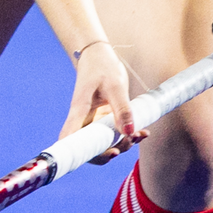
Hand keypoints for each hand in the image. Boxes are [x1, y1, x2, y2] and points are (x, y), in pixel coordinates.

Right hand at [57, 42, 147, 163]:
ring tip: (139, 135)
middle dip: (110, 151)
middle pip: (90, 147)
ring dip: (122, 144)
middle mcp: (84, 120)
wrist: (99, 56)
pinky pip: (113, 133)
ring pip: (104, 143)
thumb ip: (122, 108)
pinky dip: (128, 135)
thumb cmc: (102, 66)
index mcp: (79, 111)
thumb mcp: (115, 86)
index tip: (106, 155)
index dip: (81, 154)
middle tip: (129, 143)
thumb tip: (128, 132)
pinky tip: (141, 132)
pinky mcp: (103, 119)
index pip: (71, 139)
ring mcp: (93, 121)